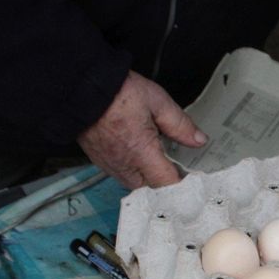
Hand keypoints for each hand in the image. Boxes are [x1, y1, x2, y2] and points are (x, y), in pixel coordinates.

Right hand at [78, 72, 207, 189]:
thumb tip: (198, 140)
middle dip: (168, 181)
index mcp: (142, 153)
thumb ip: (180, 124)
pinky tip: (141, 154)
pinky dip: (136, 171)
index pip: (169, 184)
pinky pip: (123, 176)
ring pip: (138, 185)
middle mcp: (125, 166)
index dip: (185, 184)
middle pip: (154, 189)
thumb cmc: (115, 93)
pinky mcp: (101, 162)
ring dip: (151, 177)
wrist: (80, 88)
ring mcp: (111, 166)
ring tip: (161, 158)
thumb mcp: (156, 101)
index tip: (195, 177)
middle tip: (180, 165)